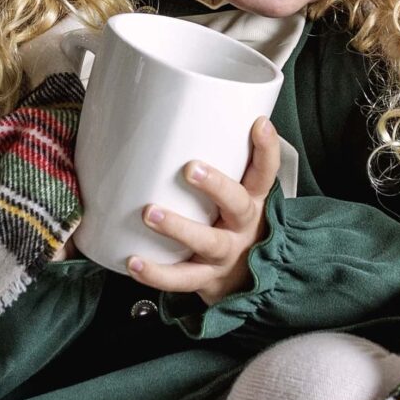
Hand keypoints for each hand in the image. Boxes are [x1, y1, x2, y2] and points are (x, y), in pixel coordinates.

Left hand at [125, 118, 279, 305]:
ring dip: (179, 227)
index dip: (266, 149)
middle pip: (237, 205)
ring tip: (151, 213)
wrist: (242, 281)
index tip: (258, 124)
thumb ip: (217, 164)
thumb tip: (169, 117)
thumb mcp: (236, 196)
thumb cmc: (229, 226)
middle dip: (216, 185)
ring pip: (207, 242)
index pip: (265, 172)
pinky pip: (181, 279)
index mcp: (253, 201)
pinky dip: (156, 273)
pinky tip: (134, 261)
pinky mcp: (205, 280)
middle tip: (191, 168)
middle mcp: (243, 227)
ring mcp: (225, 255)